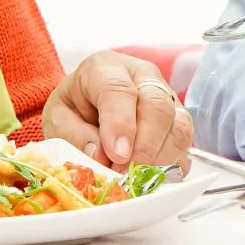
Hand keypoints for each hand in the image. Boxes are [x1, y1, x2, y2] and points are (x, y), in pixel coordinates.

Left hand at [42, 51, 192, 169]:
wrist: (89, 102)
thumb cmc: (75, 108)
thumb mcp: (58, 119)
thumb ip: (75, 135)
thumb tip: (102, 156)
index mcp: (105, 68)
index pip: (119, 89)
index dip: (121, 124)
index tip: (117, 156)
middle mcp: (142, 76)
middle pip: (157, 106)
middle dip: (144, 146)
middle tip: (125, 173)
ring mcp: (166, 96)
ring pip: (179, 125)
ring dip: (160, 158)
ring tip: (136, 177)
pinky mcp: (179, 119)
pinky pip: (186, 142)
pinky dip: (172, 163)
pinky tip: (151, 175)